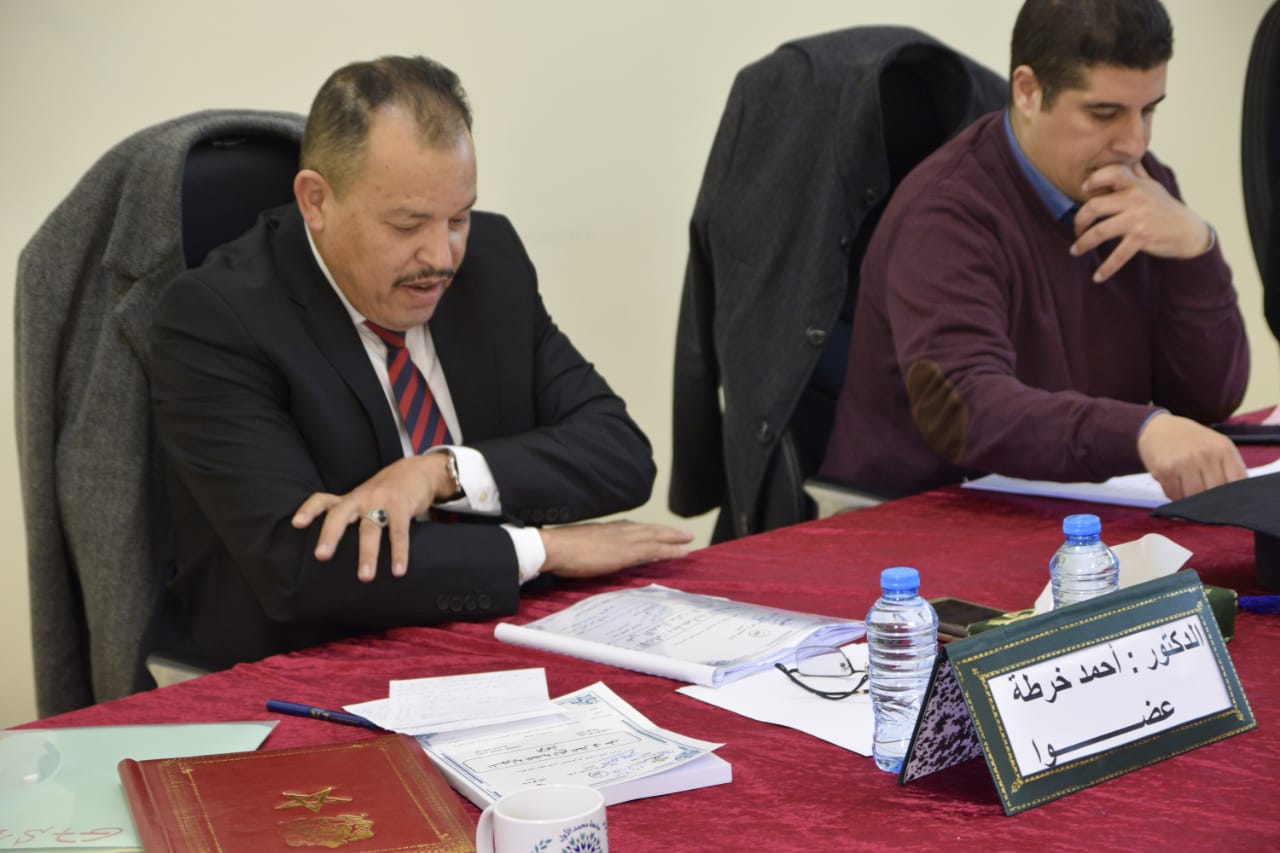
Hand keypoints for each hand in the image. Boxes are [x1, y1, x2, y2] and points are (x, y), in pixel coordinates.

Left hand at [291, 453, 453, 581]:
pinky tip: (398, 571)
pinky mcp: (402, 506)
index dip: (308, 511)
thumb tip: (331, 551)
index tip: (297, 524)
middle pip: (340, 515)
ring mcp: (381, 501)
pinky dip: (399, 553)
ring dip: (368, 555)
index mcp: (349, 499)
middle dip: (330, 535)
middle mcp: (361, 498)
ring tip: (365, 578)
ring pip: (370, 529)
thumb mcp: (364, 498)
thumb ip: (350, 517)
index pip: (323, 500)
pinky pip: (399, 533)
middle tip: (321, 556)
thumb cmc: (387, 492)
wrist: (418, 470)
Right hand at [540, 521, 694, 578]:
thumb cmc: (559, 549)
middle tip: (685, 534)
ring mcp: (624, 540)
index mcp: (606, 529)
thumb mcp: (578, 545)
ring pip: (656, 537)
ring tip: (689, 540)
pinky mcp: (627, 552)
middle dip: (667, 532)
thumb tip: (590, 555)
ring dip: (674, 539)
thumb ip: (590, 548)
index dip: (648, 530)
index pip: (633, 528)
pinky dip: (670, 550)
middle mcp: (618, 531)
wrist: (554, 547)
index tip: (658, 531)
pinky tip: (682, 552)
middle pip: (649, 530)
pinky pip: (655, 550)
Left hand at [1070, 162, 1212, 282]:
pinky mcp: (1142, 237)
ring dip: (1083, 243)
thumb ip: (1136, 173)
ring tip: (1075, 250)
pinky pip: (1118, 255)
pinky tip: (1097, 277)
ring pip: (1100, 231)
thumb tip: (1129, 156)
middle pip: (1095, 206)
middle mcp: (1135, 199)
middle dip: (1079, 221)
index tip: (1083, 189)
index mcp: (1135, 185)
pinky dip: (1106, 268)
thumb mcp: (1151, 186)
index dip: (1094, 179)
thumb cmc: (1164, 207)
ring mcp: (1138, 219)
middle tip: (1075, 230)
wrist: (1188, 230)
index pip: (1112, 173)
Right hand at [1136, 412, 1245, 500]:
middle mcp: (1205, 454)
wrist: (1159, 428)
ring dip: (1190, 499)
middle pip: (1215, 493)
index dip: (1232, 496)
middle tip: (1204, 495)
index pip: (1236, 483)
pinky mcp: (1164, 469)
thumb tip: (1234, 499)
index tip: (1225, 500)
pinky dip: (1174, 495)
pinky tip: (1175, 484)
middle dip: (1209, 499)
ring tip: (1188, 488)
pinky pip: (1173, 494)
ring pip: (1193, 497)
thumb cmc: (1190, 441)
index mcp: (1223, 448)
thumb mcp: (1216, 446)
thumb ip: (1228, 469)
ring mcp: (1184, 461)